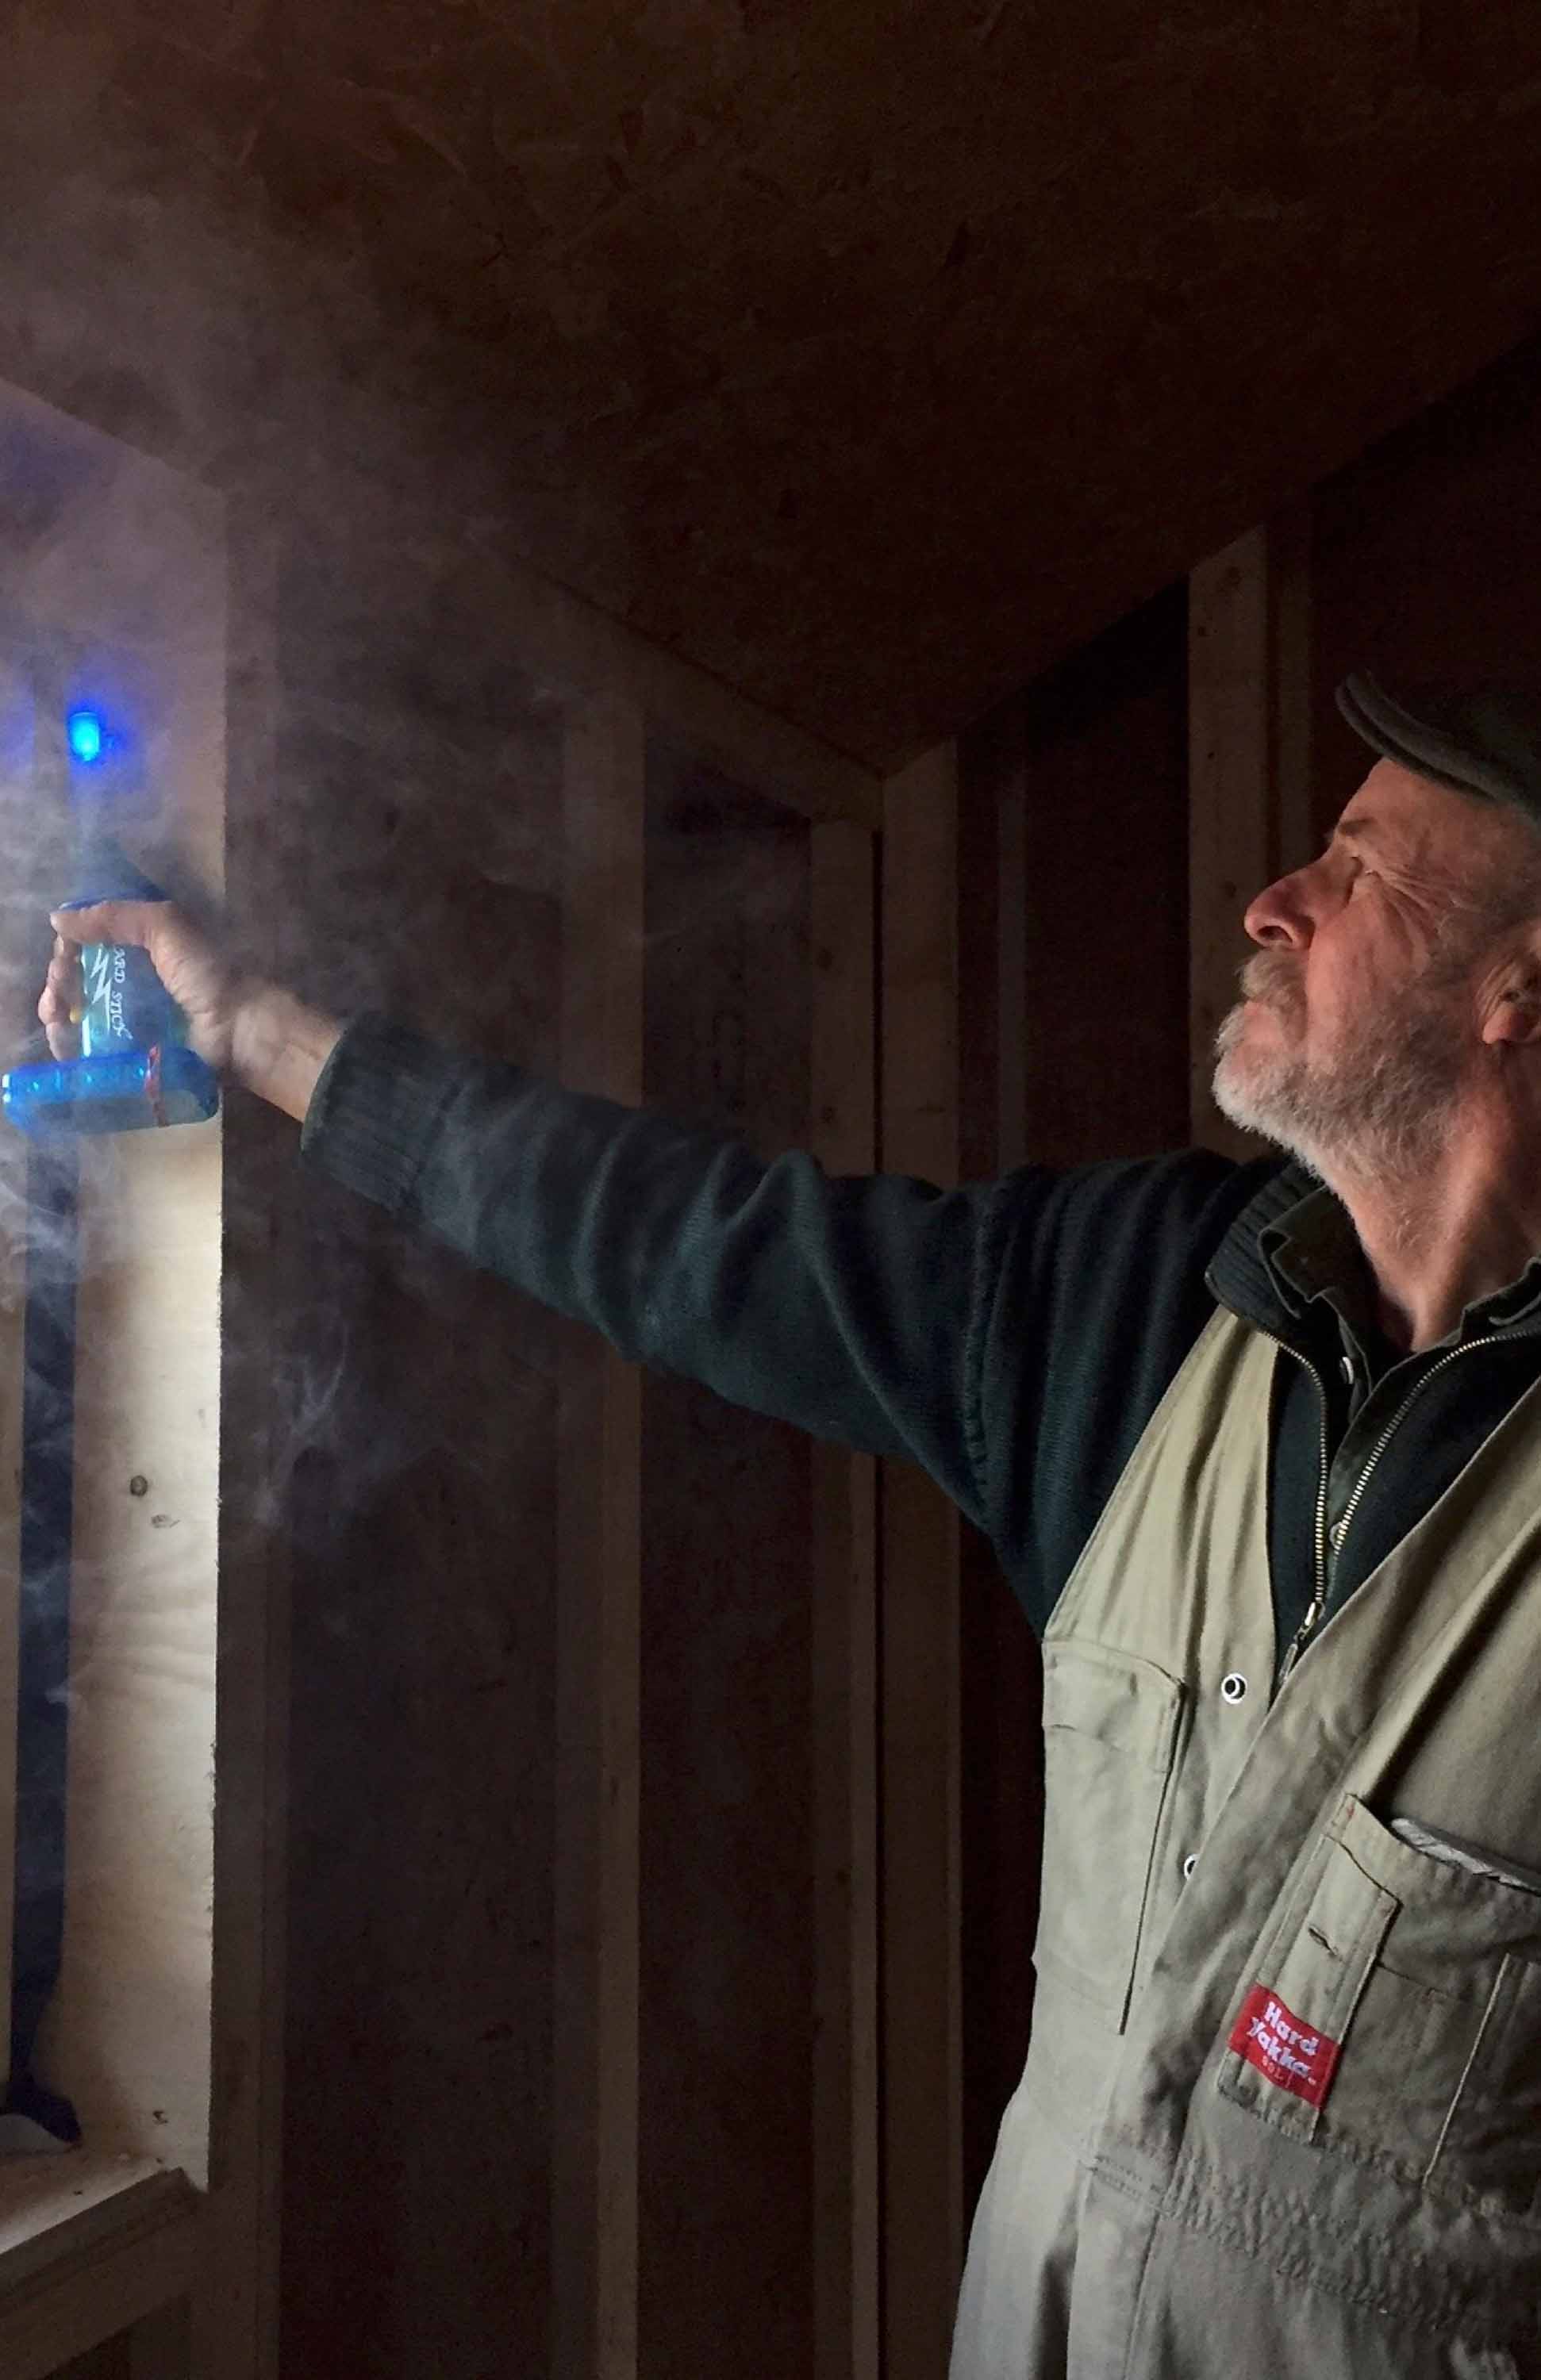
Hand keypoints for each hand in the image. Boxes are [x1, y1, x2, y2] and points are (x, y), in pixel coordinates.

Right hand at [42, 899, 244, 1072]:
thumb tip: (57, 918)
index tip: (64, 953)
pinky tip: (60, 1037)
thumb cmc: (206, 974)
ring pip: (74, 1010)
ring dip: (54, 1008)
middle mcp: (129, 979)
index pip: (87, 941)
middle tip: (61, 985)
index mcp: (139, 946)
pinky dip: (65, 1041)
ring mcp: (125, 1017)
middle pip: (75, 976)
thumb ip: (116, 916)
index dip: (68, 945)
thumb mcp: (166, 927)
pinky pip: (86, 1046)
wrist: (237, 1029)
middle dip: (58, 978)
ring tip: (55, 1012)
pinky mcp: (125, 1051)